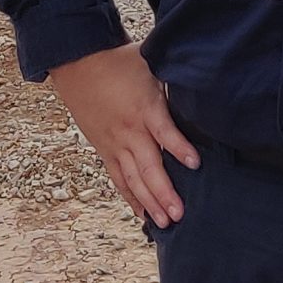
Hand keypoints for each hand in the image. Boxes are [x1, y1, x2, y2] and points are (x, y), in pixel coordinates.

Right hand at [48, 43, 200, 226]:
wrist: (78, 63)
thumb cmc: (120, 60)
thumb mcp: (152, 63)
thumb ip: (174, 77)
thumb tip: (203, 77)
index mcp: (145, 108)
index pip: (165, 131)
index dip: (180, 148)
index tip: (196, 164)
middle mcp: (129, 131)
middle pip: (148, 166)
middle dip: (164, 191)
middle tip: (179, 213)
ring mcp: (115, 143)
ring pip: (132, 178)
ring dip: (149, 201)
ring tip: (165, 221)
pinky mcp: (104, 149)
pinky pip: (117, 177)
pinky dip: (130, 197)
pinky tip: (142, 213)